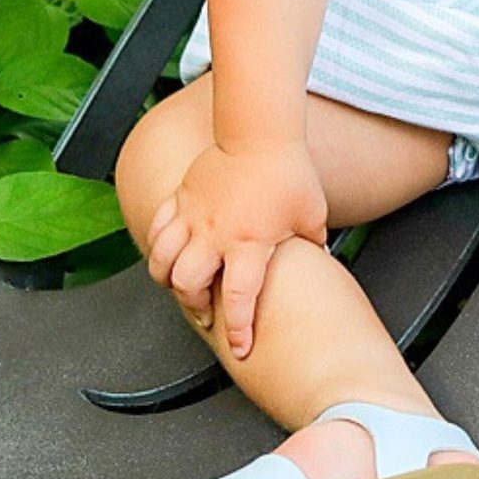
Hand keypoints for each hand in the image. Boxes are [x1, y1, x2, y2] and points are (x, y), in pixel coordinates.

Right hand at [146, 137, 328, 360]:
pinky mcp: (180, 197)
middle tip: (207, 315)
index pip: (239, 300)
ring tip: (181, 287)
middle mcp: (215, 234)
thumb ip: (312, 244)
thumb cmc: (287, 170)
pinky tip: (167, 253)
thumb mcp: (311, 214)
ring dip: (169, 281)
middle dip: (195, 308)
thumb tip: (321, 261)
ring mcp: (193, 216)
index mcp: (249, 244)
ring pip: (162, 261)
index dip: (238, 330)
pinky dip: (158, 247)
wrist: (259, 131)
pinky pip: (157, 229)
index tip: (240, 348)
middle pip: (188, 287)